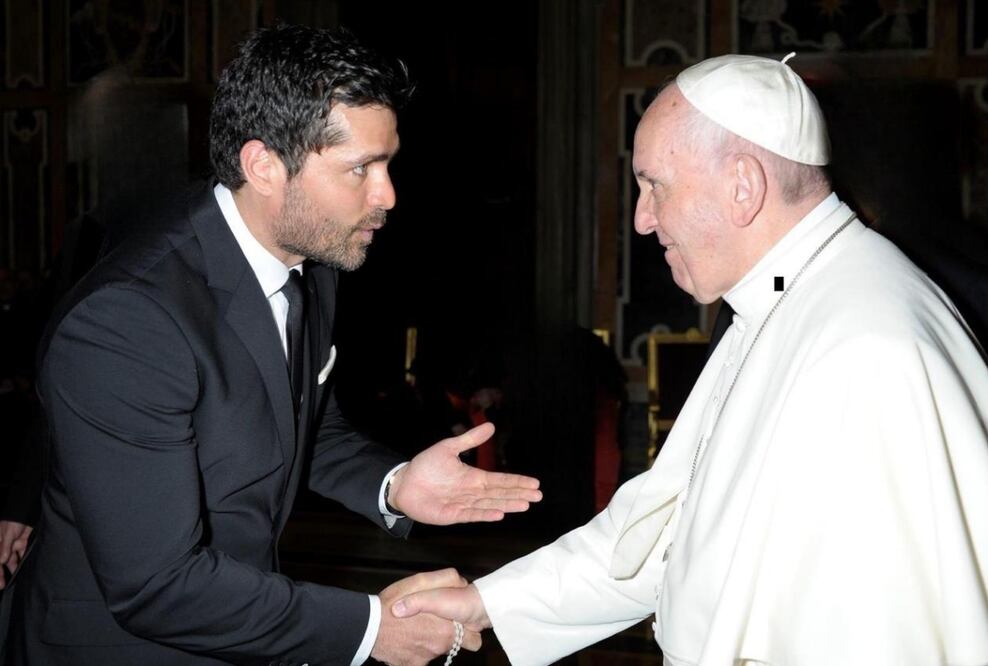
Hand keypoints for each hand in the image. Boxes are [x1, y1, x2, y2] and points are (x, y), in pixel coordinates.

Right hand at [0, 520, 32, 589]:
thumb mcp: (7, 533)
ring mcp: (12, 545)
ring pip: (11, 560)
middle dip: (1, 574)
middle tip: (2, 586)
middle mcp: (3, 546)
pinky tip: (23, 569)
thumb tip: (1, 560)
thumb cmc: (13, 520)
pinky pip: (21, 554)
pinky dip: (22, 561)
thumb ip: (5, 547)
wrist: (26, 510)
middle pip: (1, 562)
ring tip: (14, 580)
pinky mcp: (22, 543)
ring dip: (13, 568)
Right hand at [371, 569, 481, 665]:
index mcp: (446, 630)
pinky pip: (417, 659)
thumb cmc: (393, 603)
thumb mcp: (420, 581)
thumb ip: (446, 580)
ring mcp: (424, 659)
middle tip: (427, 621)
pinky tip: (403, 639)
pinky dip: (412, 651)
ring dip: (426, 641)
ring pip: (433, 651)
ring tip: (411, 627)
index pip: (473, 641)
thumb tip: (461, 583)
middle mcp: (438, 649)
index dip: (466, 630)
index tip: (457, 622)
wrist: (368, 627)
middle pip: (451, 645)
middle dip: (443, 634)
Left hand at [388, 423, 541, 524]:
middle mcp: (472, 493)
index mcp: (473, 478)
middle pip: (500, 494)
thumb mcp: (448, 448)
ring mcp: (463, 505)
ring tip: (525, 505)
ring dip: (507, 505)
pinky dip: (485, 514)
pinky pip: (472, 515)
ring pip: (490, 505)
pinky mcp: (452, 515)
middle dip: (518, 494)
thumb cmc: (426, 466)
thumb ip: (470, 439)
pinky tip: (499, 514)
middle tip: (538, 496)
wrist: (404, 483)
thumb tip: (491, 426)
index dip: (517, 481)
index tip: (534, 483)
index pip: (500, 480)